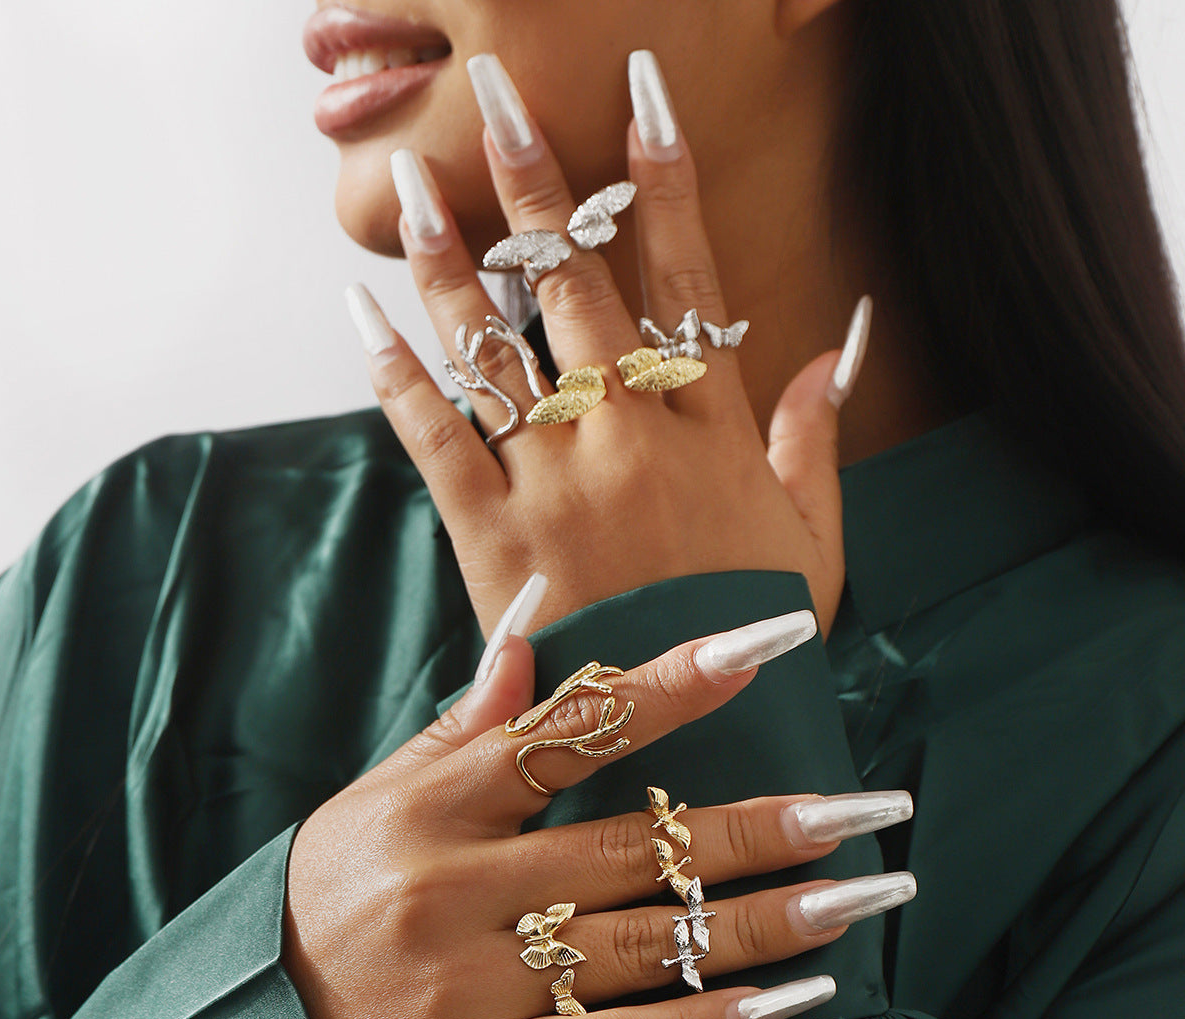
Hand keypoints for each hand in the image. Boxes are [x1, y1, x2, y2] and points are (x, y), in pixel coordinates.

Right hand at [282, 612, 912, 1018]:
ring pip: (650, 941)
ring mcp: (476, 982)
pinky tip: (794, 997)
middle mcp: (458, 885)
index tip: (770, 647)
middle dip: (767, 824)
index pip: (573, 726)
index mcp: (434, 803)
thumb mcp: (375, 799)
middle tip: (873, 806)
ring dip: (770, 918)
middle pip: (640, 843)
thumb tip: (529, 622)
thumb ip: (463, 722)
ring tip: (867, 894)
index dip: (676, 684)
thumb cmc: (329, 898)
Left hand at [347, 53, 865, 636]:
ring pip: (496, 344)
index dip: (665, 178)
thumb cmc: (751, 639)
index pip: (690, 276)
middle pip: (576, 285)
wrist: (685, 741)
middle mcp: (633, 437)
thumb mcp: (815, 542)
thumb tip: (840, 343)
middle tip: (498, 97)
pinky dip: (395, 372)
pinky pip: (436, 435)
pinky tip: (361, 309)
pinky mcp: (493, 535)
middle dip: (536, 182)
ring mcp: (558, 484)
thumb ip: (820, 440)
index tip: (640, 94)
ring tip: (410, 182)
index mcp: (716, 431)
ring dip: (451, 256)